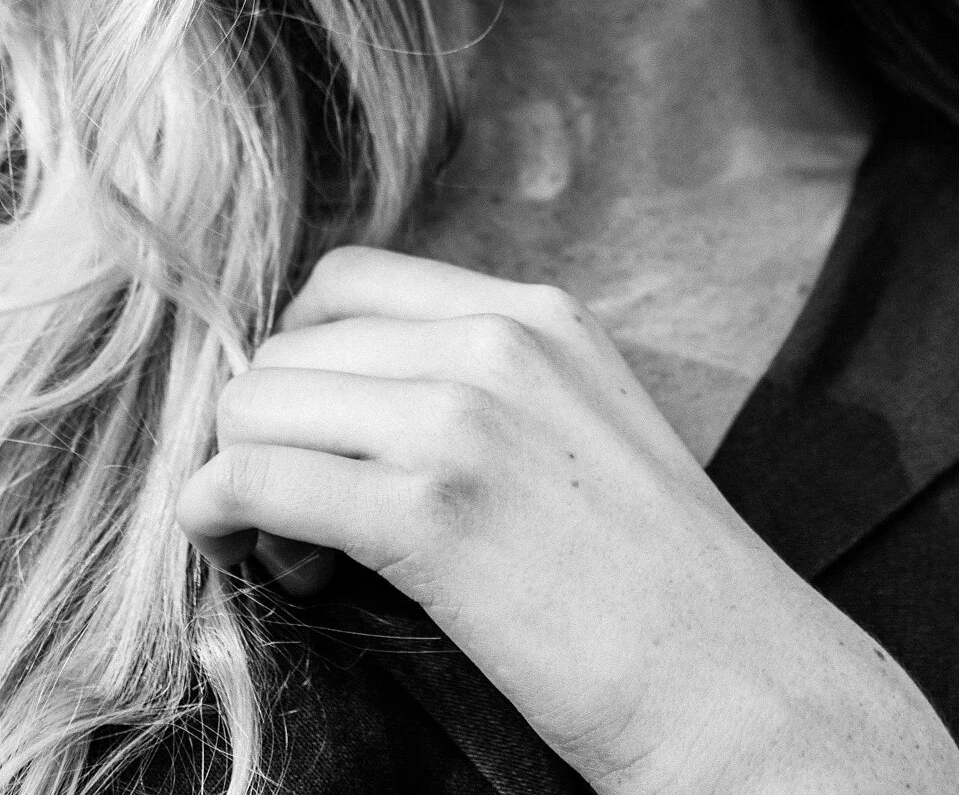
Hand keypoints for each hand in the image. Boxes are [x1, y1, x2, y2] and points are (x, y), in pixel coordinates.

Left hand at [177, 247, 958, 794]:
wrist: (735, 679)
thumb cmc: (659, 579)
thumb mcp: (583, 424)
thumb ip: (484, 387)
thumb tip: (347, 403)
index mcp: (537, 313)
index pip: (347, 279)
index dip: (302, 351)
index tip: (310, 423)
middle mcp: (498, 341)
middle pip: (293, 344)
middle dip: (270, 423)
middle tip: (300, 512)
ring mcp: (464, 419)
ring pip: (261, 403)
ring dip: (244, 470)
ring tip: (294, 548)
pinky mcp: (430, 512)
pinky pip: (263, 479)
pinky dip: (223, 510)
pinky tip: (237, 546)